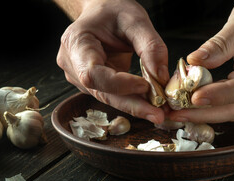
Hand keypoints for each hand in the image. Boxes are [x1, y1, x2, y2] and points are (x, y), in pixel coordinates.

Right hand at [56, 0, 168, 123]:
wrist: (102, 12)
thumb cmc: (114, 11)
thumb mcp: (135, 19)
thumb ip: (150, 46)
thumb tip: (161, 77)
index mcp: (76, 43)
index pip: (94, 74)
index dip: (120, 84)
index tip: (146, 86)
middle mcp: (72, 64)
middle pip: (102, 92)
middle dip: (133, 105)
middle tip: (159, 115)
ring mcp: (80, 77)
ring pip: (109, 98)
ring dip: (136, 106)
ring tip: (160, 111)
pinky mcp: (93, 84)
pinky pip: (113, 96)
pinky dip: (133, 100)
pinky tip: (151, 104)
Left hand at [168, 0, 233, 122]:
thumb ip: (221, 44)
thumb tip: (195, 62)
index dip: (221, 95)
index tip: (195, 97)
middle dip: (208, 113)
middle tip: (179, 113)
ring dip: (207, 112)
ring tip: (181, 111)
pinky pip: (233, 101)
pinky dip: (213, 103)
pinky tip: (192, 102)